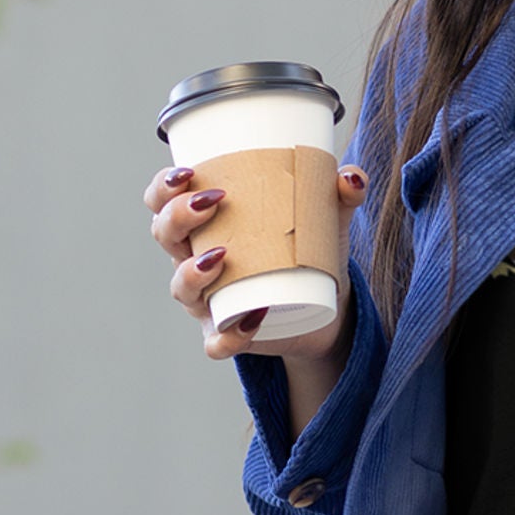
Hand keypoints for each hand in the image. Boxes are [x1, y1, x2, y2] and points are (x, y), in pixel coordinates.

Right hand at [144, 161, 368, 363]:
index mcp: (205, 225)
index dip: (163, 187)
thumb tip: (351, 176)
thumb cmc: (308, 250)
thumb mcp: (325, 219)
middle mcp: (194, 260)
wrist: (327, 306)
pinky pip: (216, 342)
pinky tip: (254, 317)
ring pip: (181, 288)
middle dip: (177, 217)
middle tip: (211, 202)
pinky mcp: (228, 336)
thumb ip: (339, 195)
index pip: (163, 201)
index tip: (187, 172)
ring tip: (222, 257)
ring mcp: (207, 301)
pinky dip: (229, 334)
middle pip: (165, 236)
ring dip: (192, 272)